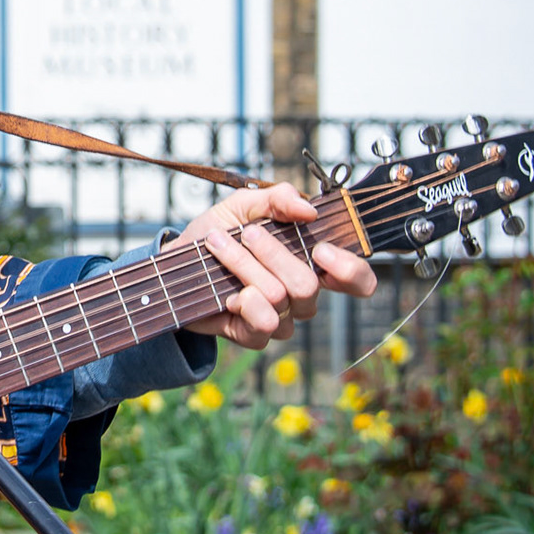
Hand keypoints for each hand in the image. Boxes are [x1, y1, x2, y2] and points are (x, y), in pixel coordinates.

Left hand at [177, 182, 377, 349]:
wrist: (177, 257)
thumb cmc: (217, 232)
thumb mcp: (244, 204)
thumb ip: (278, 198)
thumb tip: (308, 209)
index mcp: (310, 264)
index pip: (357, 280)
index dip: (351, 270)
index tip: (322, 249)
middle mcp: (301, 295)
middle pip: (308, 285)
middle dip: (272, 253)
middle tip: (246, 234)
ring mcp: (280, 318)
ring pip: (278, 296)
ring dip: (243, 265)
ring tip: (218, 246)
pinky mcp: (254, 334)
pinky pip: (263, 322)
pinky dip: (241, 299)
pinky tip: (225, 289)